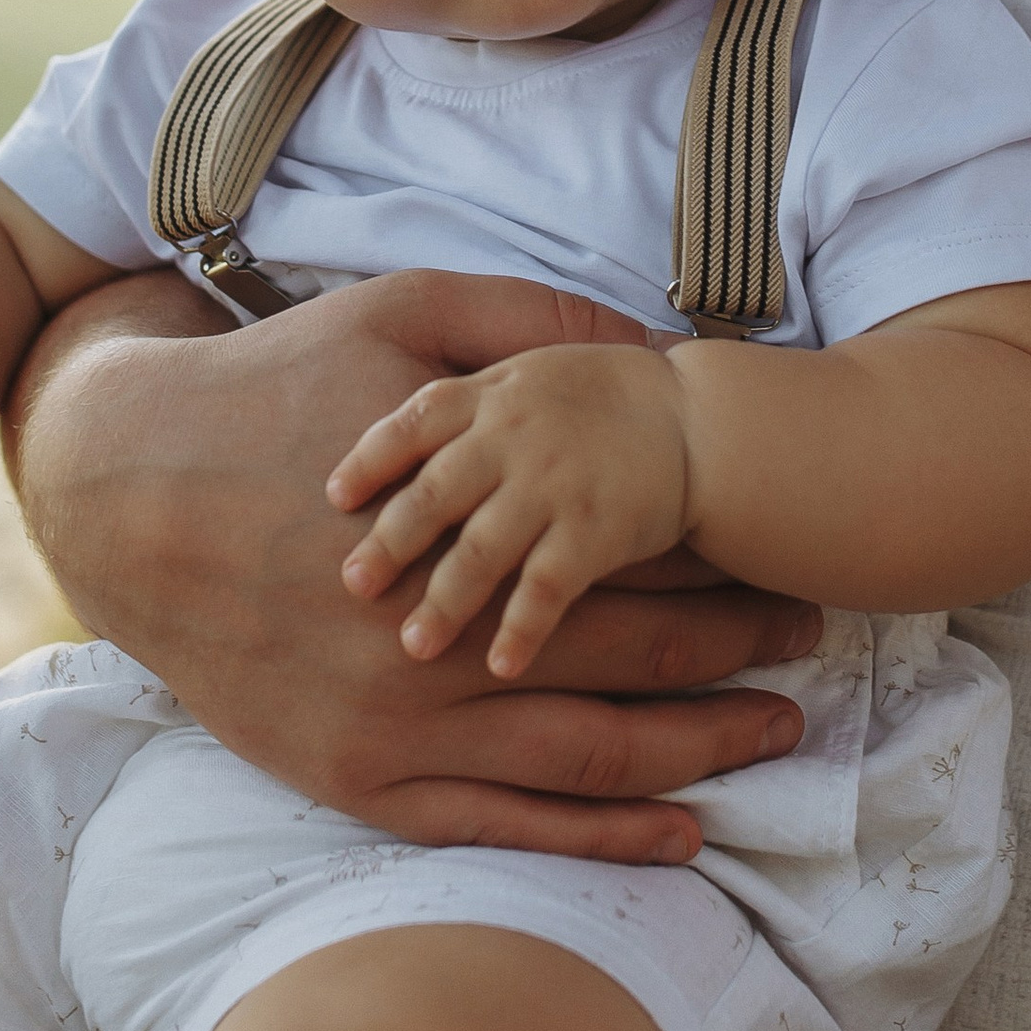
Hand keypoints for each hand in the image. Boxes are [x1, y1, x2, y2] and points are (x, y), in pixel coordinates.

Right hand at [4, 264, 819, 862]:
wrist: (127, 488)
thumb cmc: (273, 387)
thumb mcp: (401, 314)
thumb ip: (532, 326)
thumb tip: (652, 348)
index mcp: (464, 529)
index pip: (632, 558)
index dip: (724, 561)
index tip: (791, 555)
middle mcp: (438, 644)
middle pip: (628, 663)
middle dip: (736, 654)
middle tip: (815, 642)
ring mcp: (395, 730)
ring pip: (582, 763)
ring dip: (695, 753)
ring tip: (777, 735)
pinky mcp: (355, 784)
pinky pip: (501, 832)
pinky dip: (597, 839)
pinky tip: (678, 834)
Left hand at [332, 345, 689, 675]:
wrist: (699, 420)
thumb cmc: (601, 396)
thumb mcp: (527, 367)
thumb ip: (466, 402)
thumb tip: (384, 437)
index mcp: (492, 393)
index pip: (414, 420)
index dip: (371, 458)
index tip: (331, 498)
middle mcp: (516, 437)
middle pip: (437, 491)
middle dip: (392, 540)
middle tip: (351, 585)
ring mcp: (556, 485)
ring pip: (484, 547)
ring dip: (447, 599)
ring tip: (413, 646)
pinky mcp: (598, 530)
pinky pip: (550, 586)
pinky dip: (524, 626)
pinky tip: (499, 663)